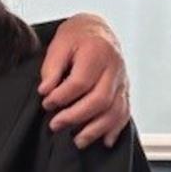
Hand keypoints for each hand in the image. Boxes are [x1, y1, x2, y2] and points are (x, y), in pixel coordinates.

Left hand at [38, 13, 129, 147]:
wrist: (95, 30)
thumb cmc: (76, 38)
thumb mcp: (58, 45)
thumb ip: (51, 69)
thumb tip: (46, 91)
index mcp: (97, 52)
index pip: (81, 81)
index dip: (61, 96)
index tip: (46, 103)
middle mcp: (114, 67)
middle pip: (100, 99)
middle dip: (76, 116)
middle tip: (55, 125)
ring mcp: (122, 80)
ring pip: (115, 110)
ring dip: (96, 129)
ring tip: (77, 141)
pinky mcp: (125, 90)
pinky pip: (125, 112)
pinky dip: (115, 129)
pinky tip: (104, 141)